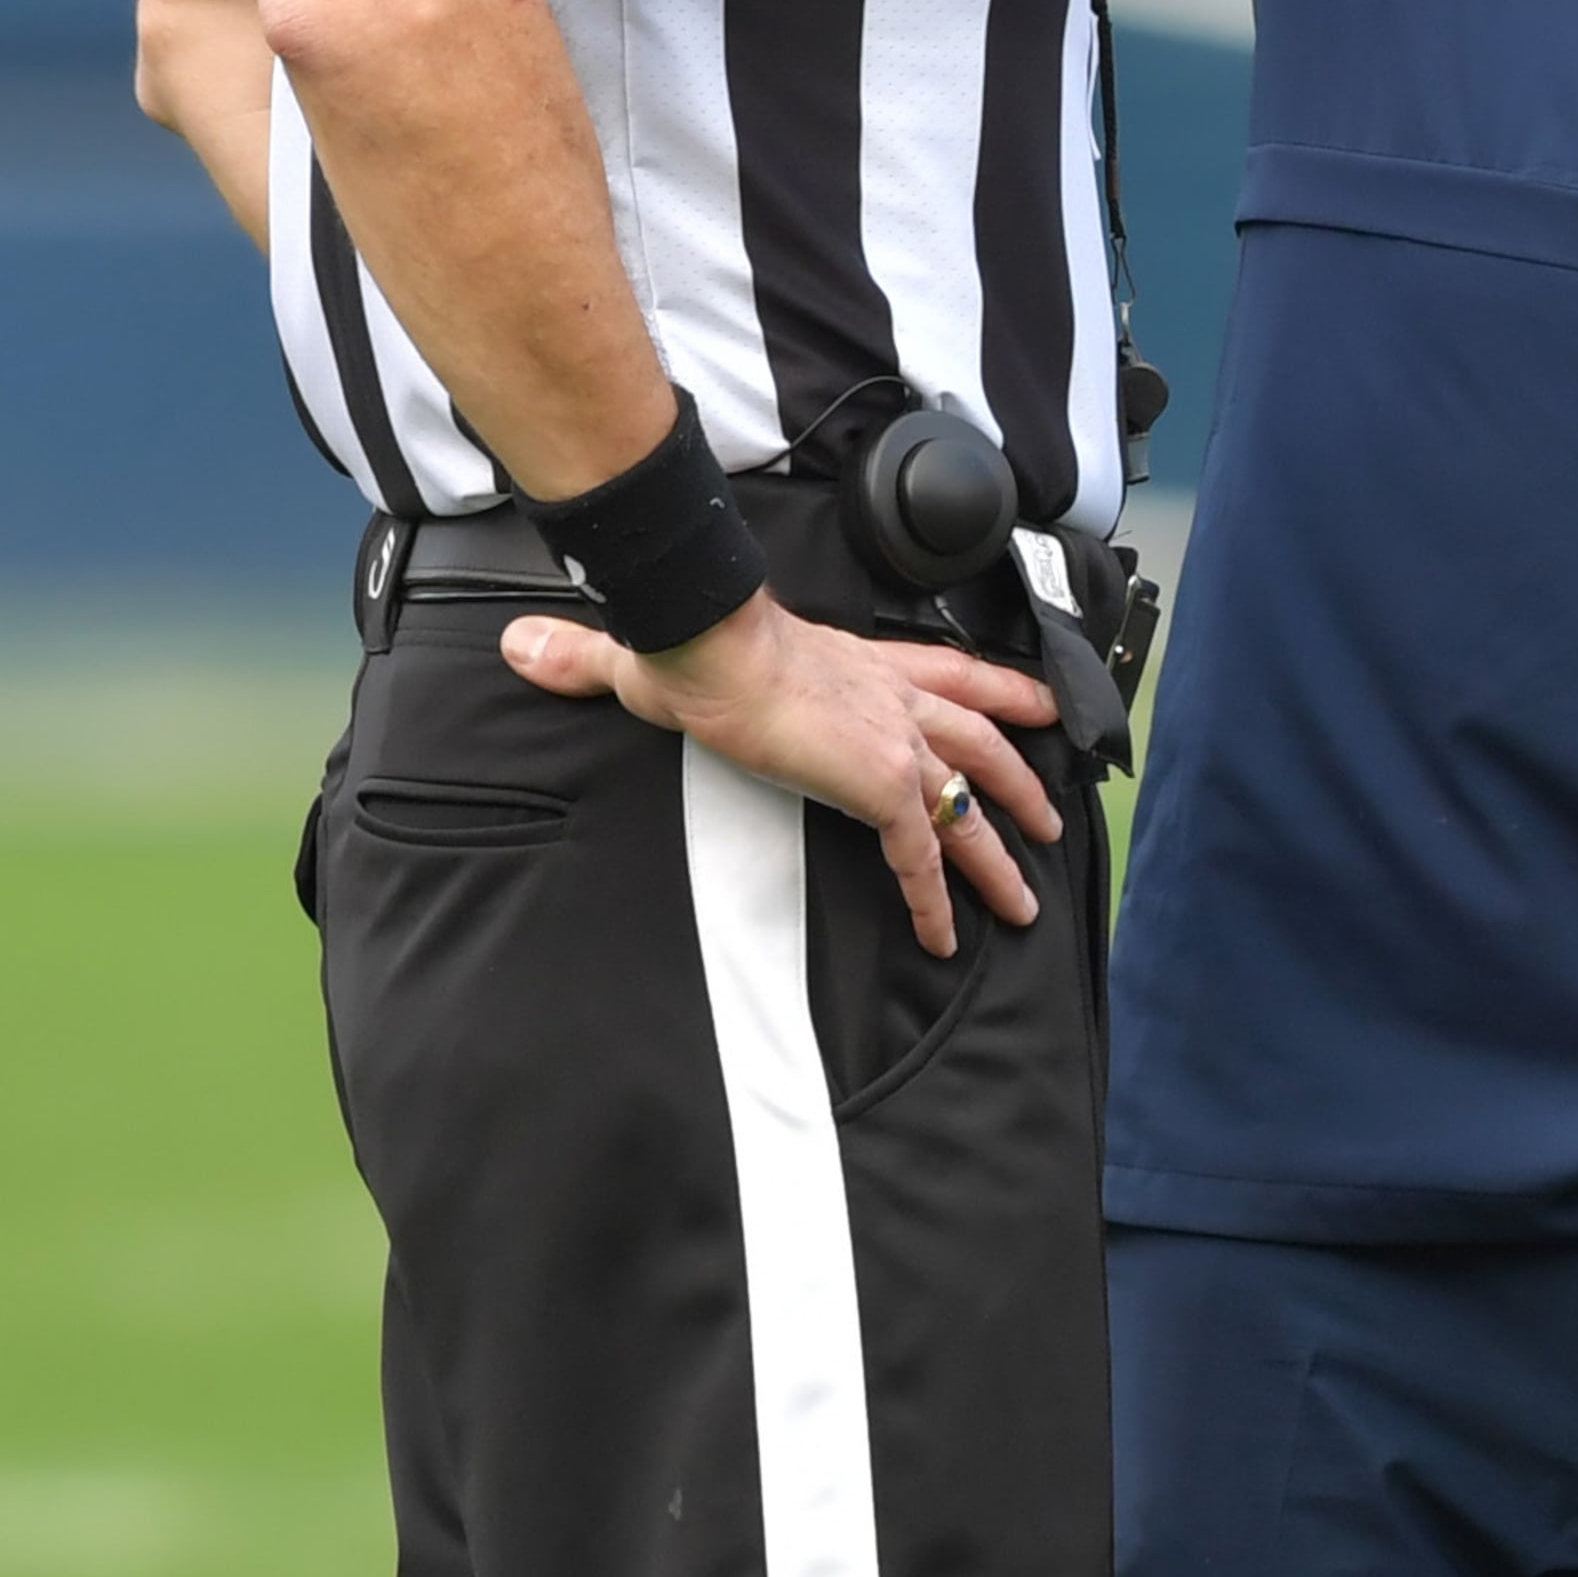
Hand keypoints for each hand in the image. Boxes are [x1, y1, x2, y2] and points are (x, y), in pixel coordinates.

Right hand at [497, 590, 1063, 959]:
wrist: (711, 642)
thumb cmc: (694, 638)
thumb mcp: (659, 651)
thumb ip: (602, 658)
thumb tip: (526, 646)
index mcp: (863, 663)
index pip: (950, 674)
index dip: (1000, 691)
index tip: (1041, 706)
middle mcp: (893, 700)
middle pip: (981, 742)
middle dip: (1020, 782)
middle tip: (1051, 819)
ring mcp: (895, 744)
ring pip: (971, 804)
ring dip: (1000, 851)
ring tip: (1024, 899)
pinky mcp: (884, 786)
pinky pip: (922, 857)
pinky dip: (935, 901)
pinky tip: (946, 938)